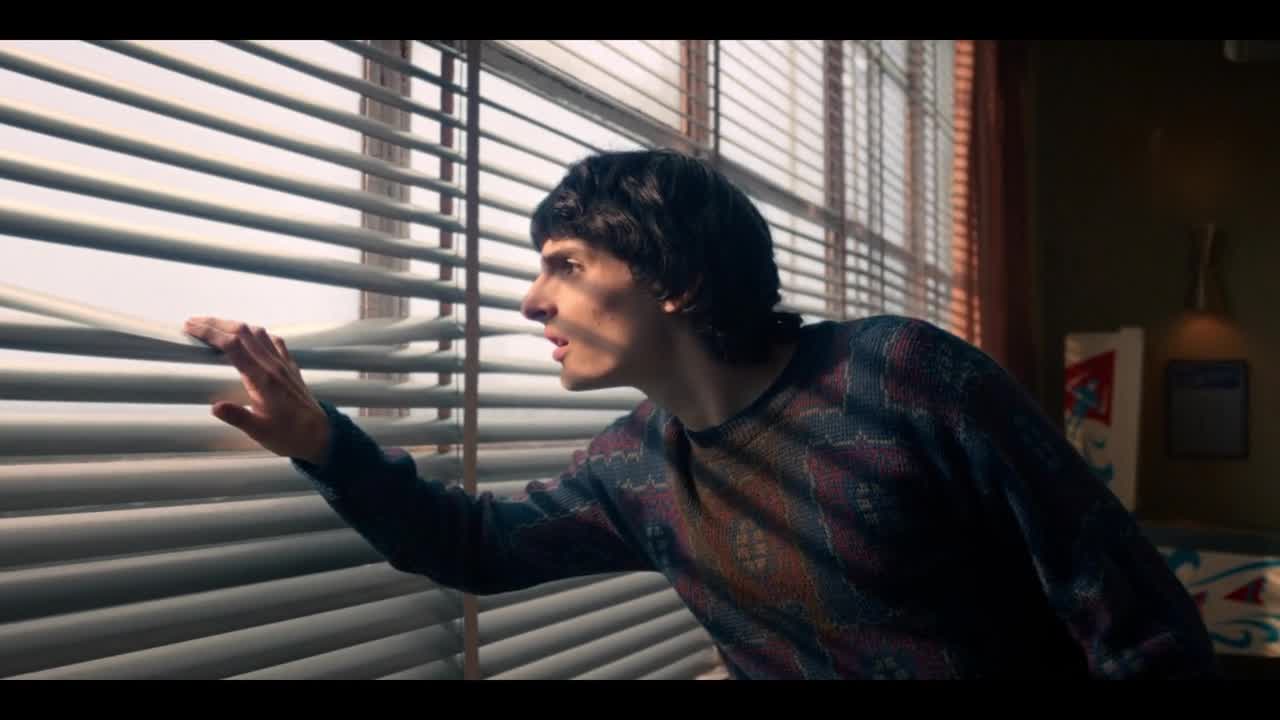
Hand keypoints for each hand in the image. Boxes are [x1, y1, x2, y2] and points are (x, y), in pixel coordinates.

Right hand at [183, 316, 331, 465]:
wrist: (321, 435)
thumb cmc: (290, 435)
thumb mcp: (260, 432)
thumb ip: (238, 417)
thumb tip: (215, 407)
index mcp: (263, 379)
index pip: (233, 346)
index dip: (210, 333)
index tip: (191, 327)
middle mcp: (273, 366)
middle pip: (243, 332)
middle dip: (216, 323)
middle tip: (193, 322)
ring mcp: (284, 364)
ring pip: (258, 333)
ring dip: (234, 325)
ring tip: (214, 327)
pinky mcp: (290, 367)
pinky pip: (273, 341)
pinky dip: (255, 334)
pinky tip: (249, 337)